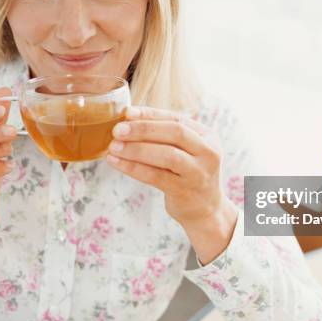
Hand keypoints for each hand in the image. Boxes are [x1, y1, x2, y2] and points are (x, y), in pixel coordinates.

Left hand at [105, 106, 226, 226]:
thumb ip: (165, 135)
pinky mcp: (184, 191)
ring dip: (136, 149)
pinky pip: (155, 176)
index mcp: (207, 136)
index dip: (150, 114)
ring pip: (167, 155)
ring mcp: (198, 173)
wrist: (205, 207)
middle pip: (175, 133)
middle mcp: (207, 152)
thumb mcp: (185, 150)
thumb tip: (128, 119)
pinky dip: (133, 168)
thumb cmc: (187, 172)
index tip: (126, 113)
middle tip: (117, 130)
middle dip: (143, 129)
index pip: (176, 119)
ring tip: (113, 147)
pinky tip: (116, 162)